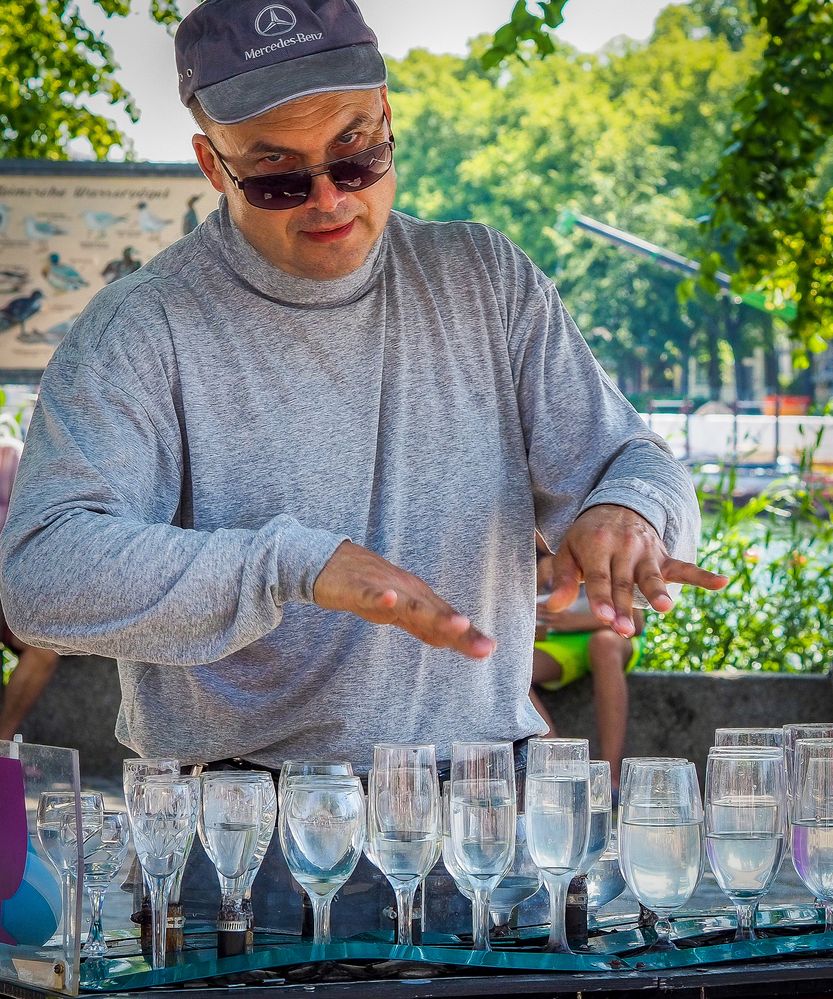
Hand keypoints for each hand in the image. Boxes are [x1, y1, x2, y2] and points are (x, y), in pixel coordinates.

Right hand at [313, 540, 495, 658]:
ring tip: (459, 624)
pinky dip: (380, 598)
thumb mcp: (398, 611)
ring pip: (412, 606)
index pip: (447, 620)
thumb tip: (450, 643)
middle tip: (485, 648)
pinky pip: (370, 594)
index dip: (467, 636)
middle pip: (437, 614)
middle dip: (461, 631)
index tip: (488, 650)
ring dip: (435, 615)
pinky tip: (391, 599)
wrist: (330, 561)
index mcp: (418, 599)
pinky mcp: (358, 588)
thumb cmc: (369, 587)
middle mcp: (407, 592)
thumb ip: (423, 626)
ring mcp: (384, 588)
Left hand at [538, 505, 727, 638]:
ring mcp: (646, 552)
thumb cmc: (586, 537)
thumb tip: (552, 606)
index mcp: (597, 546)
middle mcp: (623, 548)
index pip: (599, 578)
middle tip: (624, 630)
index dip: (601, 599)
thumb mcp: (568, 552)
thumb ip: (562, 578)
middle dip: (625, 607)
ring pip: (652, 576)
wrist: (617, 506)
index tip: (604, 617)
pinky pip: (685, 567)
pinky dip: (703, 576)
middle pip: (624, 583)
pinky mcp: (664, 557)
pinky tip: (722, 582)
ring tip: (665, 608)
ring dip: (659, 592)